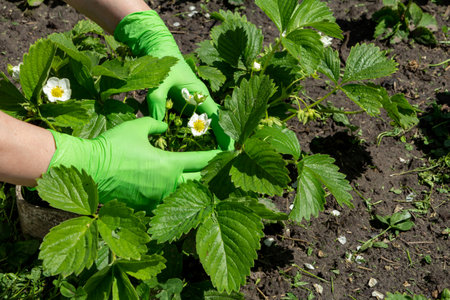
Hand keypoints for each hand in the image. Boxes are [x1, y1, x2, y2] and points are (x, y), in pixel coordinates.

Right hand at [48, 117, 219, 211]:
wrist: (89, 169)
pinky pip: (168, 205)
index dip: (219, 157)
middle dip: (213, 177)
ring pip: (186, 196)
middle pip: (200, 183)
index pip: (203, 161)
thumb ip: (157, 125)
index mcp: (170, 164)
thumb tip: (166, 128)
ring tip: (207, 184)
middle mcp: (169, 185)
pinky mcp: (147, 207)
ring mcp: (158, 199)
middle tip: (224, 172)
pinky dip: (178, 201)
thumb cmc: (113, 146)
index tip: (231, 155)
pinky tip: (182, 198)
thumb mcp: (137, 128)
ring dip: (197, 189)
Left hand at [114, 10, 232, 149]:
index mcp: (200, 93)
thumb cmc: (162, 63)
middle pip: (213, 124)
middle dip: (220, 141)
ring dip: (207, 140)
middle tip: (224, 160)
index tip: (233, 148)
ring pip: (202, 125)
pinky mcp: (182, 106)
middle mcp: (199, 100)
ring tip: (211, 159)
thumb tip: (158, 122)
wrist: (157, 50)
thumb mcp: (159, 81)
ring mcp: (191, 104)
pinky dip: (191, 135)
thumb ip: (157, 99)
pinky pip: (189, 123)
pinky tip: (191, 149)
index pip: (218, 117)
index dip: (226, 133)